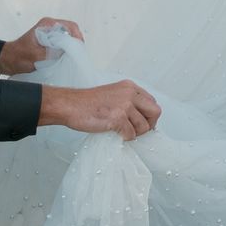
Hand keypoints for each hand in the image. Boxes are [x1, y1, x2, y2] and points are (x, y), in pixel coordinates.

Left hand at [0, 15, 83, 74]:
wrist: (8, 60)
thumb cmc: (17, 56)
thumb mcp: (36, 56)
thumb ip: (53, 53)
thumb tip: (69, 52)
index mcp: (47, 24)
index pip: (70, 26)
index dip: (77, 37)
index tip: (79, 48)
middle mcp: (50, 26)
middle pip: (71, 31)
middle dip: (76, 43)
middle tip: (77, 55)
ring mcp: (50, 33)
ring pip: (68, 38)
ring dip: (71, 47)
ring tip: (71, 57)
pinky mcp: (50, 41)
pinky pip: (63, 43)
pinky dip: (66, 50)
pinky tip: (65, 58)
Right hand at [40, 80, 161, 139]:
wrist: (70, 105)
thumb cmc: (87, 103)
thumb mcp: (113, 94)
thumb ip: (128, 101)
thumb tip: (141, 117)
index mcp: (129, 87)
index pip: (152, 101)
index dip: (149, 115)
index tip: (142, 123)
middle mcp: (130, 93)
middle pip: (155, 112)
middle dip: (149, 125)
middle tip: (137, 131)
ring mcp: (124, 105)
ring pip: (144, 126)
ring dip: (134, 134)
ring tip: (122, 132)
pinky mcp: (118, 118)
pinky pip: (131, 134)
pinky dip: (125, 138)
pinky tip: (115, 134)